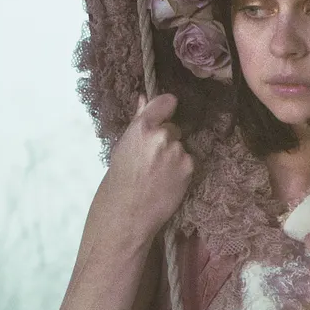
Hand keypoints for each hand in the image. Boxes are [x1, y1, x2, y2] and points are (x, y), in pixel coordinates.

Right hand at [86, 92, 195, 261]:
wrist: (128, 212)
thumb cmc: (119, 180)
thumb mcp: (123, 146)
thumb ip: (139, 121)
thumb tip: (145, 97)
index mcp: (142, 127)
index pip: (166, 101)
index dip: (166, 107)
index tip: (164, 113)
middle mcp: (163, 136)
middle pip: (173, 128)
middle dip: (166, 139)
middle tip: (152, 158)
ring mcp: (178, 152)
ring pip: (180, 146)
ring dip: (173, 155)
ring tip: (158, 174)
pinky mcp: (189, 167)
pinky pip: (187, 161)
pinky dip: (180, 169)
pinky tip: (166, 181)